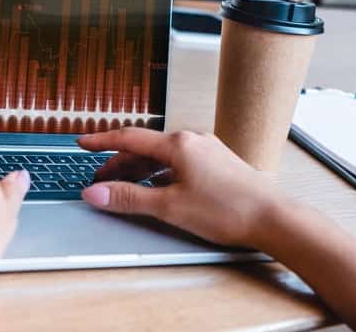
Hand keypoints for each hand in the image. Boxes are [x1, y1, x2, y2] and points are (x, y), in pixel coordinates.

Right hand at [78, 128, 279, 248]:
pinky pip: (180, 163)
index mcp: (178, 143)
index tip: (82, 143)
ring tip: (124, 188)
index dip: (102, 142)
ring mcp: (208, 151)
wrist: (273, 217)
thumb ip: (130, 199)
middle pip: (146, 147)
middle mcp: (193, 140)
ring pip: (163, 156)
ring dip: (140, 170)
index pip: (130, 138)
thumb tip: (96, 193)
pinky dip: (161, 174)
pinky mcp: (218, 164)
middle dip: (119, 163)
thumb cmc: (227, 210)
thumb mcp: (170, 206)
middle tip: (99, 179)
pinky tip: (158, 190)